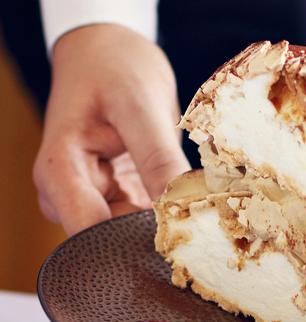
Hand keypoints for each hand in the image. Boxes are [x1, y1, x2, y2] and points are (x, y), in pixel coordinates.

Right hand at [33, 24, 189, 234]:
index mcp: (60, 173)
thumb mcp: (138, 105)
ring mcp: (92, 198)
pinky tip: (190, 202)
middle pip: (112, 239)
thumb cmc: (114, 68)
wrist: (107, 53)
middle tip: (202, 222)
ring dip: (165, 225)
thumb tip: (180, 207)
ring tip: (199, 206)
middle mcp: (68, 195)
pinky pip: (143, 219)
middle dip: (156, 234)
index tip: (182, 235)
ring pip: (131, 233)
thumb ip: (156, 157)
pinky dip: (167, 214)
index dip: (137, 241)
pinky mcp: (115, 197)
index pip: (92, 233)